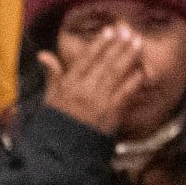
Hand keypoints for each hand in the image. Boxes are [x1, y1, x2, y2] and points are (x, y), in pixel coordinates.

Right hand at [40, 17, 152, 135]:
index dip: (99, 44)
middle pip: (104, 63)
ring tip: (137, 43)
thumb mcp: (49, 99)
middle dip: (118, 45)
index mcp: (69, 86)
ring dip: (129, 57)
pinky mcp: (112, 114)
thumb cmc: (56, 125)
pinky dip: (134, 80)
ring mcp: (100, 102)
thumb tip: (44, 55)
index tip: (109, 31)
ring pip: (116, 74)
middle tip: (128, 31)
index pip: (86, 59)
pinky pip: (126, 93)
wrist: (64, 153)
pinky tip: (141, 69)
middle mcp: (85, 91)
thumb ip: (52, 75)